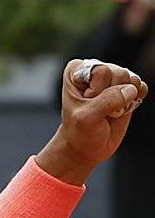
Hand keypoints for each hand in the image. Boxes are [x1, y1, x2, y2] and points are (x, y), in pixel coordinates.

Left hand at [42, 59, 147, 182]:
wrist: (87, 146)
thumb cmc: (79, 131)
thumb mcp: (86, 118)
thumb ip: (106, 101)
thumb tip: (130, 89)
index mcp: (76, 70)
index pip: (99, 70)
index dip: (97, 90)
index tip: (86, 103)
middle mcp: (95, 70)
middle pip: (118, 72)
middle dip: (111, 95)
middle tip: (99, 109)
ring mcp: (113, 78)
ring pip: (131, 78)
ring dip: (124, 99)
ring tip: (109, 110)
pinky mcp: (127, 89)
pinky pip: (142, 87)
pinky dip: (135, 101)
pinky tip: (121, 109)